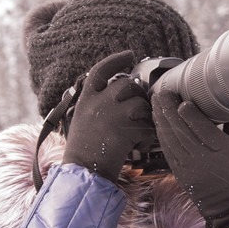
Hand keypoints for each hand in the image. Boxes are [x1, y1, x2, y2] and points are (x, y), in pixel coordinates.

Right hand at [62, 51, 155, 180]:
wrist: (83, 172)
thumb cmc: (83, 150)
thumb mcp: (81, 120)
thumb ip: (95, 104)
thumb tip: (116, 92)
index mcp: (86, 99)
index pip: (100, 70)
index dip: (116, 59)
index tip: (128, 55)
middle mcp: (98, 103)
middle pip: (127, 84)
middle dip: (136, 94)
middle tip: (138, 109)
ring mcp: (113, 115)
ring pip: (141, 104)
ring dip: (144, 117)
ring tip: (138, 132)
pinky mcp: (126, 130)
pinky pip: (147, 126)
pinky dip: (147, 137)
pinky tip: (139, 146)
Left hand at [151, 91, 228, 227]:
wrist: (228, 205)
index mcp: (223, 151)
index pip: (203, 129)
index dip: (190, 114)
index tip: (182, 100)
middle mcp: (204, 159)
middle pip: (182, 131)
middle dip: (169, 110)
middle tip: (163, 92)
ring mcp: (189, 167)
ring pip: (171, 139)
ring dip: (161, 119)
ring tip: (156, 101)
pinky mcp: (179, 172)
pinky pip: (167, 150)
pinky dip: (160, 133)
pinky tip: (157, 120)